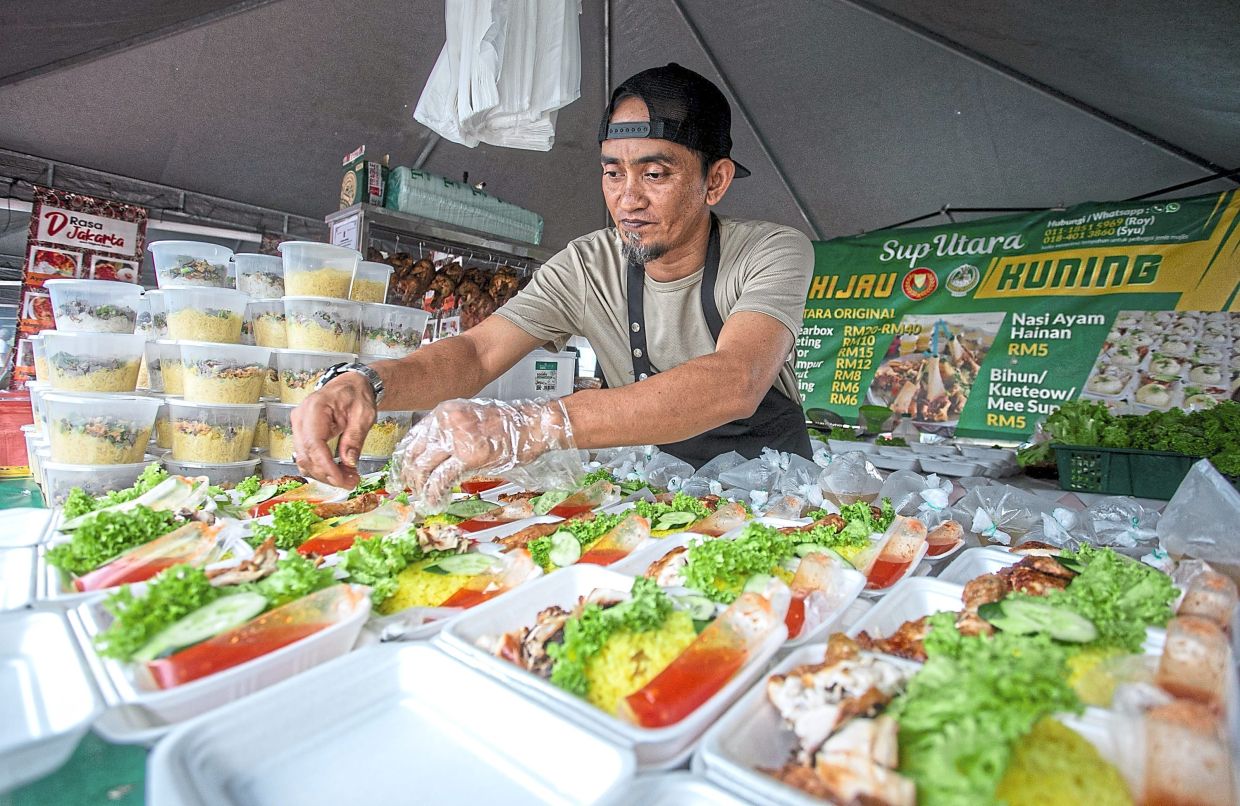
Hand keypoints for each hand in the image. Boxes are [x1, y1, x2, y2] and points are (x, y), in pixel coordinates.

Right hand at [291, 373, 375, 488]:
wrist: (350, 385)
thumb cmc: (356, 394)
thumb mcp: (364, 414)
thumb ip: (355, 437)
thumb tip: (349, 462)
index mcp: (315, 408)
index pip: (314, 444)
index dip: (326, 467)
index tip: (341, 480)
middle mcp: (301, 418)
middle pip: (306, 456)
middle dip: (328, 474)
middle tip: (351, 482)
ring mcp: (299, 426)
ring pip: (304, 460)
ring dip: (325, 474)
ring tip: (348, 478)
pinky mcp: (303, 434)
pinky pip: (307, 457)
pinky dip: (322, 468)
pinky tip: (339, 471)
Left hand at [391, 398, 574, 509]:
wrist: (533, 424)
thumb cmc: (509, 425)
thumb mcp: (472, 420)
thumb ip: (451, 433)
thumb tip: (434, 457)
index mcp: (444, 412)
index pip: (412, 438)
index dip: (404, 460)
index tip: (401, 474)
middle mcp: (446, 422)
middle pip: (414, 454)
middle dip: (409, 477)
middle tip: (410, 491)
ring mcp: (456, 439)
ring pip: (424, 468)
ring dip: (421, 489)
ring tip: (424, 499)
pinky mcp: (469, 456)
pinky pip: (441, 479)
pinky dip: (435, 494)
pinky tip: (437, 501)